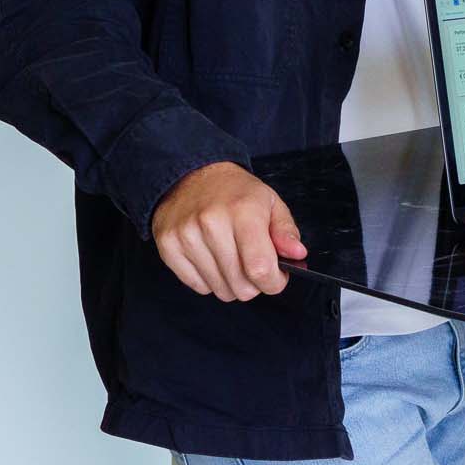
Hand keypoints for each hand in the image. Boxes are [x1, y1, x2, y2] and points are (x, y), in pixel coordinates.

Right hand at [150, 160, 305, 300]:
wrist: (192, 175)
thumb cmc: (235, 192)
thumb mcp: (270, 202)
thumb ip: (286, 231)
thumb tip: (297, 255)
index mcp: (244, 211)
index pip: (260, 268)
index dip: (274, 282)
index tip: (276, 278)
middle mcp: (212, 223)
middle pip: (240, 286)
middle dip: (254, 284)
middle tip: (253, 266)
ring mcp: (186, 236)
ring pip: (219, 290)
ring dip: (230, 283)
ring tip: (232, 259)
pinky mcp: (168, 246)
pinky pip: (196, 286)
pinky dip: (209, 281)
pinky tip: (212, 259)